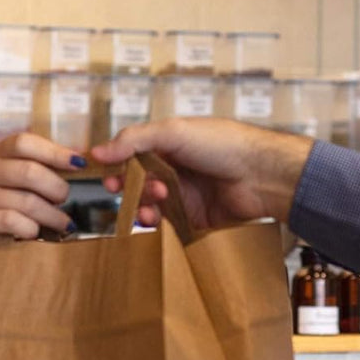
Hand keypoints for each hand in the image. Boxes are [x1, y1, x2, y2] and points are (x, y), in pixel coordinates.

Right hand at [0, 133, 83, 290]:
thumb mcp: (3, 178)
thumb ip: (31, 170)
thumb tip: (77, 163)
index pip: (24, 143)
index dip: (54, 151)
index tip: (78, 163)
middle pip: (29, 172)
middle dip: (56, 188)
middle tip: (65, 200)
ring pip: (26, 201)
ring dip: (52, 215)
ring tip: (64, 224)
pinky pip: (12, 222)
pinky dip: (31, 229)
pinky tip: (37, 234)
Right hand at [91, 118, 314, 232]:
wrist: (262, 175)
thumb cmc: (223, 144)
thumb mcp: (174, 133)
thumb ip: (134, 140)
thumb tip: (98, 151)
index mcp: (171, 145)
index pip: (133, 156)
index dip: (118, 167)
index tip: (107, 177)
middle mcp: (177, 170)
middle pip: (140, 184)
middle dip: (130, 188)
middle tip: (125, 192)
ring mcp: (186, 196)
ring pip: (152, 206)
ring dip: (144, 205)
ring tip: (153, 202)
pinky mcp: (195, 220)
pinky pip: (169, 226)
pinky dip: (158, 226)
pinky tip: (156, 221)